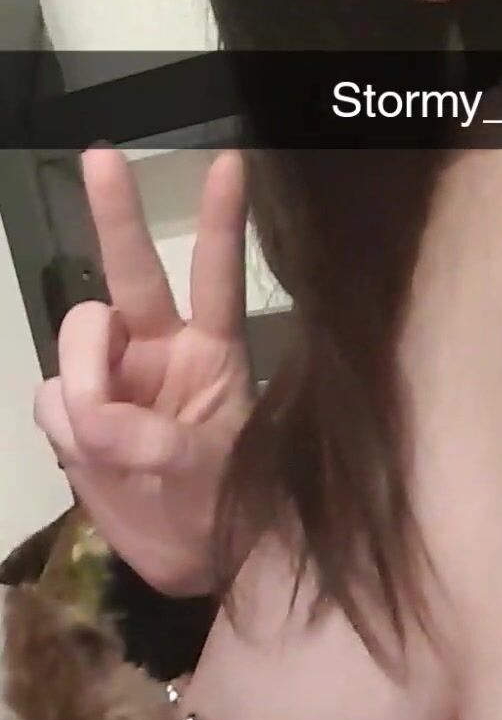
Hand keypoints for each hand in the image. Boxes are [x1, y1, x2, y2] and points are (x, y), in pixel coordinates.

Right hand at [33, 147, 254, 596]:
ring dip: (85, 380)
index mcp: (212, 351)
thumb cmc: (226, 510)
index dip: (220, 220)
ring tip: (110, 442)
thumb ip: (152, 440)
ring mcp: (115, 376)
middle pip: (131, 271)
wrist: (196, 562)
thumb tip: (91, 417)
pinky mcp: (78, 412)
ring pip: (76, 341)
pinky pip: (52, 398)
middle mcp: (159, 348)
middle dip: (116, 212)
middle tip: (102, 156)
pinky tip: (91, 455)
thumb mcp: (208, 477)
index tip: (231, 162)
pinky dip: (65, 426)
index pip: (216, 275)